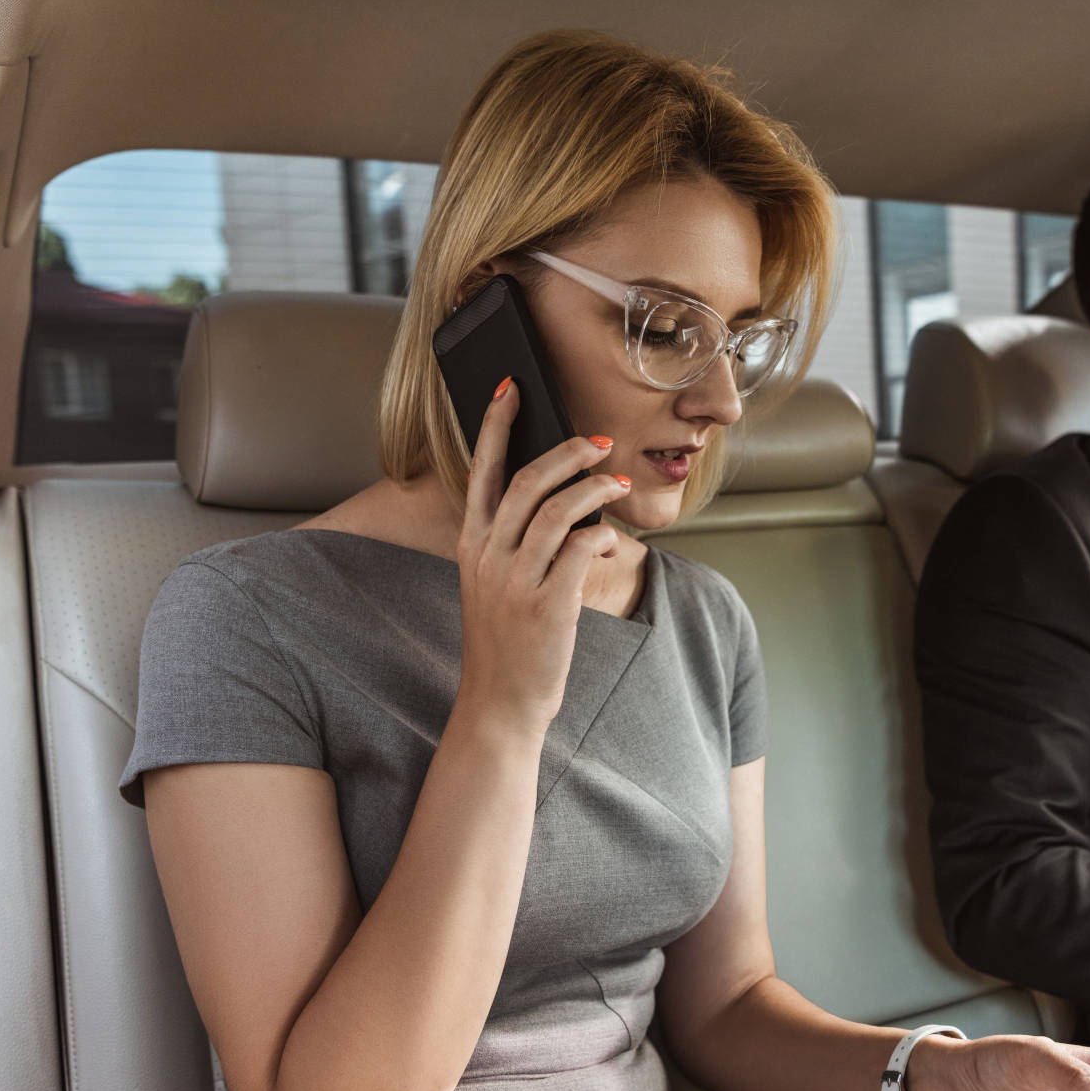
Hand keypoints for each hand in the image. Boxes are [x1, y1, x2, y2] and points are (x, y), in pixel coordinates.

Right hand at [453, 378, 627, 734]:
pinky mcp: (548, 604)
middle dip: (570, 451)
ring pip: (561, 509)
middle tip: (601, 442)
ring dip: (596, 490)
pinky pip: (583, 549)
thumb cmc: (506, 641)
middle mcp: (489, 556)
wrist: (501, 703)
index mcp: (472, 544)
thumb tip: (570, 503)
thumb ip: (519, 543)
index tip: (512, 387)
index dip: (497, 424)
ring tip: (618, 486)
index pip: (483, 469)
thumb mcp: (495, 584)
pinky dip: (603, 537)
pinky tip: (613, 544)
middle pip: (530, 480)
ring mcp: (517, 580)